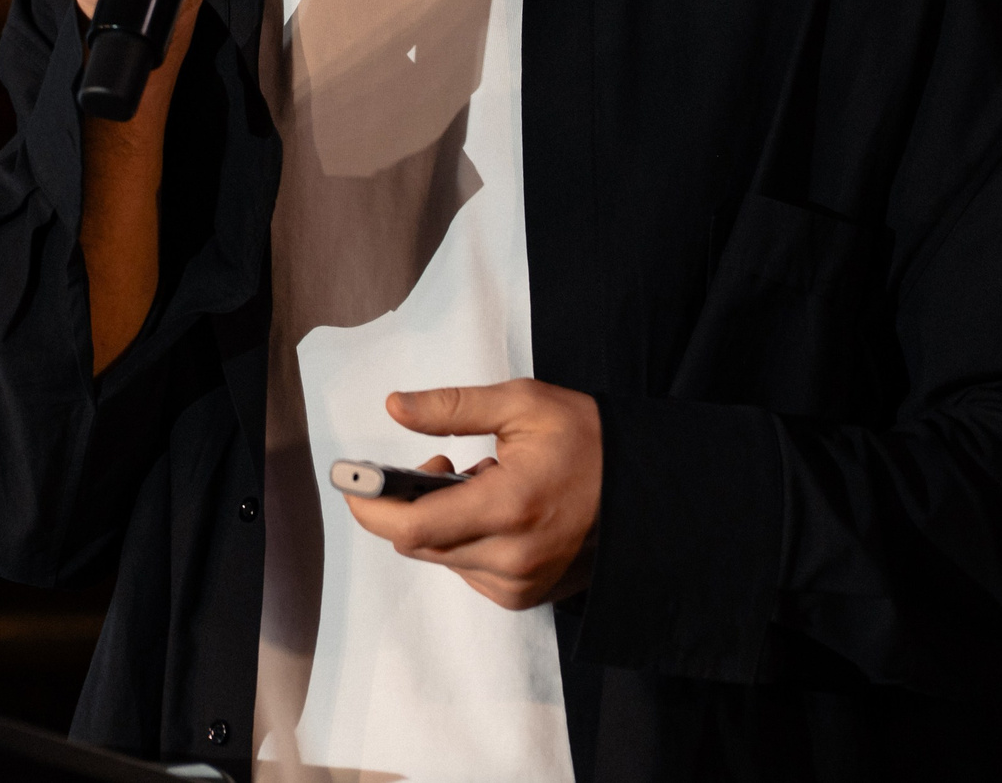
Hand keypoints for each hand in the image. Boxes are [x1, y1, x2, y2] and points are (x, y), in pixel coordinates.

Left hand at [341, 380, 602, 610]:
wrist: (649, 492)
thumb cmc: (589, 441)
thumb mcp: (523, 404)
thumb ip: (451, 407)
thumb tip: (394, 407)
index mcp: (510, 506)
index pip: (412, 525)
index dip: (372, 504)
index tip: (352, 480)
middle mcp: (512, 557)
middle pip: (418, 543)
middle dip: (410, 500)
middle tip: (442, 459)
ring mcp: (520, 584)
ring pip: (440, 557)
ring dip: (441, 520)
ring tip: (485, 483)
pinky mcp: (525, 597)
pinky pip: (467, 571)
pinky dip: (465, 541)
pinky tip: (499, 512)